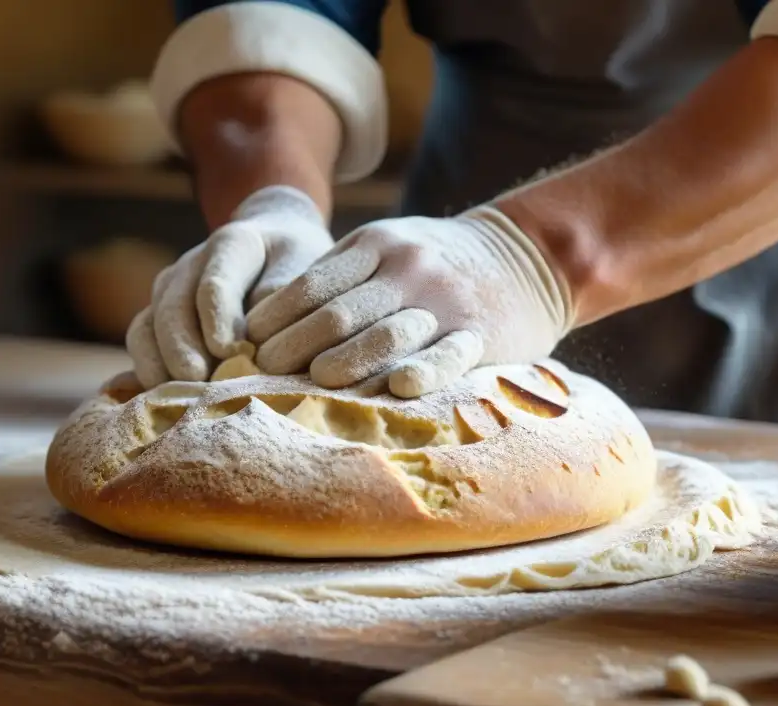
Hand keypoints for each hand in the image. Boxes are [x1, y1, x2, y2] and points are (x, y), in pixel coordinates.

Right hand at [125, 186, 333, 387]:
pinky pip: (140, 343)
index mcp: (231, 245)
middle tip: (196, 380)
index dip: (218, 318)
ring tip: (178, 396)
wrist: (275, 250)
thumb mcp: (304, 264)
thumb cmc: (296, 264)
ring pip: (148, 326)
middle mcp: (191, 265)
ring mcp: (169, 291)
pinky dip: (147, 370)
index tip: (228, 350)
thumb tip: (256, 334)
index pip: (216, 282)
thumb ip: (283, 292)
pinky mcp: (158, 317)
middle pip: (173, 306)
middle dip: (182, 346)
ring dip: (160, 363)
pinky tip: (163, 400)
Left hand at [245, 206, 574, 396]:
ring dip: (344, 362)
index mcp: (378, 243)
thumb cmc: (437, 260)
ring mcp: (445, 300)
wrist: (529, 254)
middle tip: (263, 372)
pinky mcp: (481, 333)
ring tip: (312, 384)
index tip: (248, 345)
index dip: (275, 317)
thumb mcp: (390, 244)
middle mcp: (407, 268)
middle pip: (339, 313)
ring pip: (385, 334)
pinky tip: (397, 389)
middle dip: (294, 345)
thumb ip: (342, 272)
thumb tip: (270, 316)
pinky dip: (422, 372)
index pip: (312, 283)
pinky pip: (447, 355)